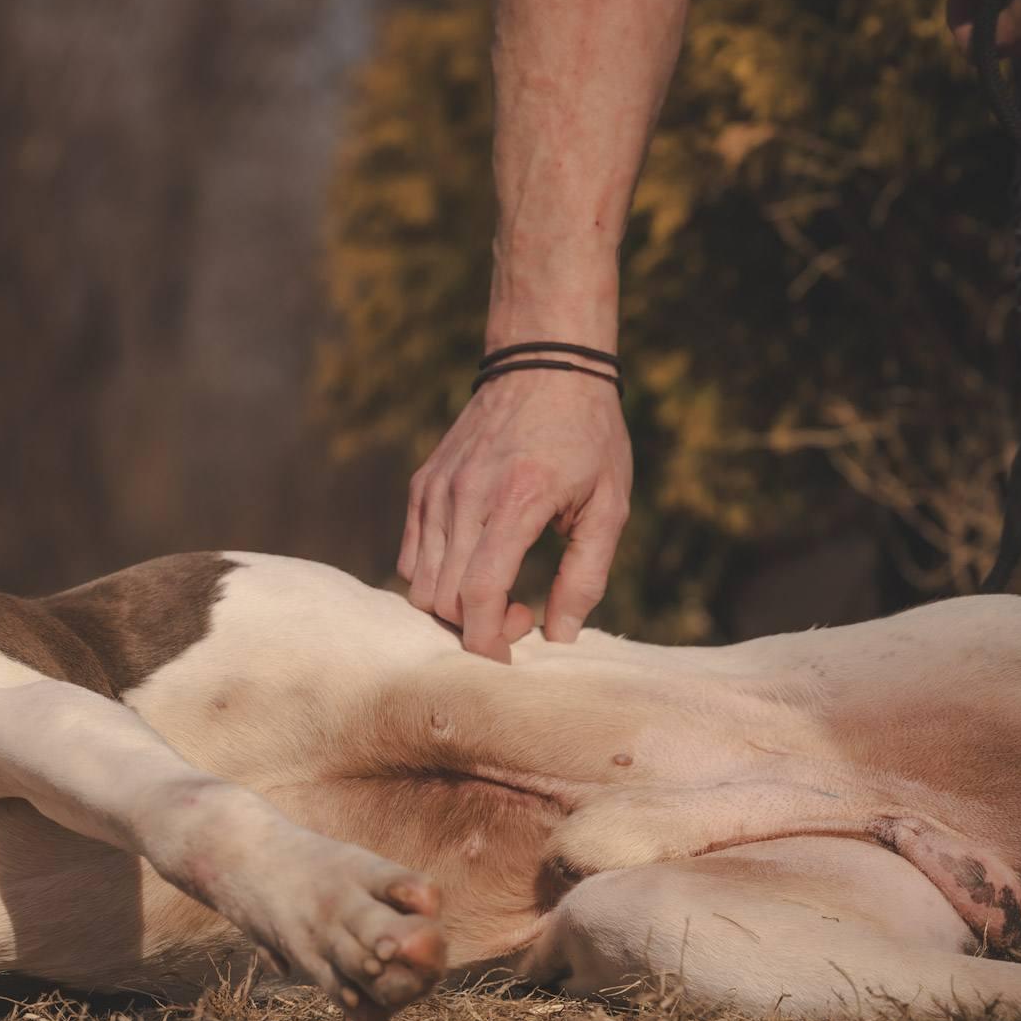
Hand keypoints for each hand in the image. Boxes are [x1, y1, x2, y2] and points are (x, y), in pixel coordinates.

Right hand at [399, 370, 631, 662]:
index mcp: (516, 500)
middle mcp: (465, 496)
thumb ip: (585, 575)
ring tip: (501, 588)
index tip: (511, 656)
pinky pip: (411, 555)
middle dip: (478, 628)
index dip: (488, 641)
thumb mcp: (609, 506)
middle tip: (524, 612)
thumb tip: (560, 636)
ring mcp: (436, 490)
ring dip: (455, 607)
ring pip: (420, 582)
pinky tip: (475, 566)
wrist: (546, 364)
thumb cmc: (588, 436)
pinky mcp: (422, 486)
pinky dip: (435, 578)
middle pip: (443, 599)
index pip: (479, 593)